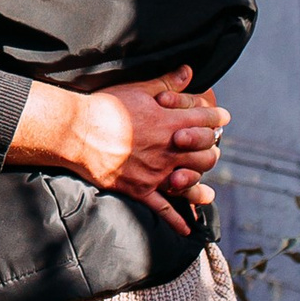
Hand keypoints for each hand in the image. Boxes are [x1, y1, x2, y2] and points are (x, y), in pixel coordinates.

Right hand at [7, 68, 228, 222]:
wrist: (76, 132)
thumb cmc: (105, 106)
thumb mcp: (138, 89)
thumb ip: (166, 83)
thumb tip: (188, 71)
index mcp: (171, 122)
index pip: (206, 119)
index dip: (217, 117)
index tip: (222, 117)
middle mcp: (169, 149)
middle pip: (206, 154)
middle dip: (211, 150)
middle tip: (209, 149)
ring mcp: (156, 172)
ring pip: (191, 182)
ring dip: (202, 187)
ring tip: (208, 194)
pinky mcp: (140, 189)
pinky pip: (162, 208)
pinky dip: (176, 221)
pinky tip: (187, 229)